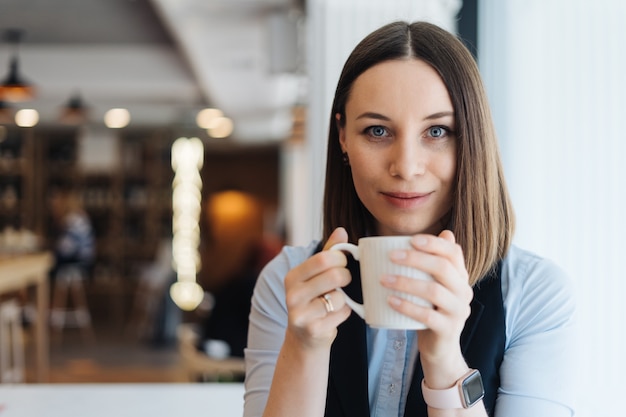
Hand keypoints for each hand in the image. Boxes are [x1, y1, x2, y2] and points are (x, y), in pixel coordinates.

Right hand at [283, 227, 352, 349]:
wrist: (304, 337)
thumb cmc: (313, 300)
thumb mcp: (316, 275)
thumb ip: (328, 252)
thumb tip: (341, 230)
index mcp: (292, 276)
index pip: (324, 258)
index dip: (340, 259)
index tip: (341, 263)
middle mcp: (293, 294)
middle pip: (335, 276)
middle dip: (346, 277)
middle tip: (344, 281)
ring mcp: (301, 314)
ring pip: (340, 297)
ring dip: (344, 299)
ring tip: (334, 302)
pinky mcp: (313, 330)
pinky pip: (342, 313)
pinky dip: (344, 313)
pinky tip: (333, 316)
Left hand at [381, 230, 473, 365]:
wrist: (440, 347)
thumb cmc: (431, 309)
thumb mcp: (433, 285)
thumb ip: (431, 263)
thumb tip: (440, 233)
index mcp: (460, 276)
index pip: (454, 252)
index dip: (434, 243)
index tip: (411, 239)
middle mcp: (464, 291)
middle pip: (443, 268)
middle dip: (415, 258)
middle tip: (391, 256)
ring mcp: (458, 311)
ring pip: (434, 291)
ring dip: (406, 282)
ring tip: (383, 279)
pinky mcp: (448, 329)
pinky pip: (427, 315)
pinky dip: (407, 306)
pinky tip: (390, 301)